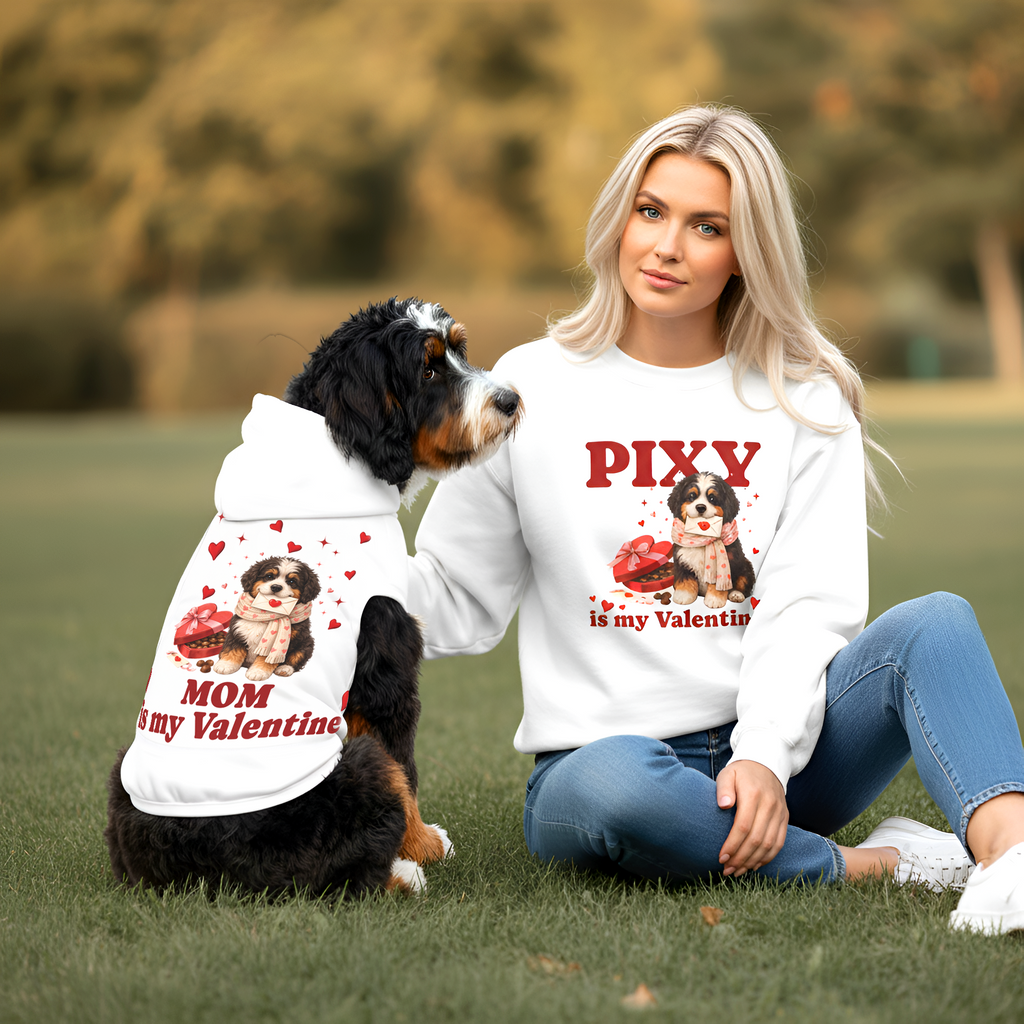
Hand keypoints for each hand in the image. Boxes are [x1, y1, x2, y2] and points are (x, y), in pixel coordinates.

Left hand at [716, 759, 788, 876]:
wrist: (766, 764)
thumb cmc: (741, 773)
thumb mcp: (728, 774)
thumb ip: (724, 788)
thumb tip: (724, 805)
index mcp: (753, 794)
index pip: (743, 826)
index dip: (733, 845)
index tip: (721, 857)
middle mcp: (770, 805)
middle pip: (757, 839)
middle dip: (741, 858)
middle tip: (727, 870)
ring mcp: (780, 813)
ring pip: (769, 845)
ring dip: (753, 861)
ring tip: (737, 871)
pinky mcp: (785, 818)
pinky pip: (779, 843)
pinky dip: (767, 857)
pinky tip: (753, 865)